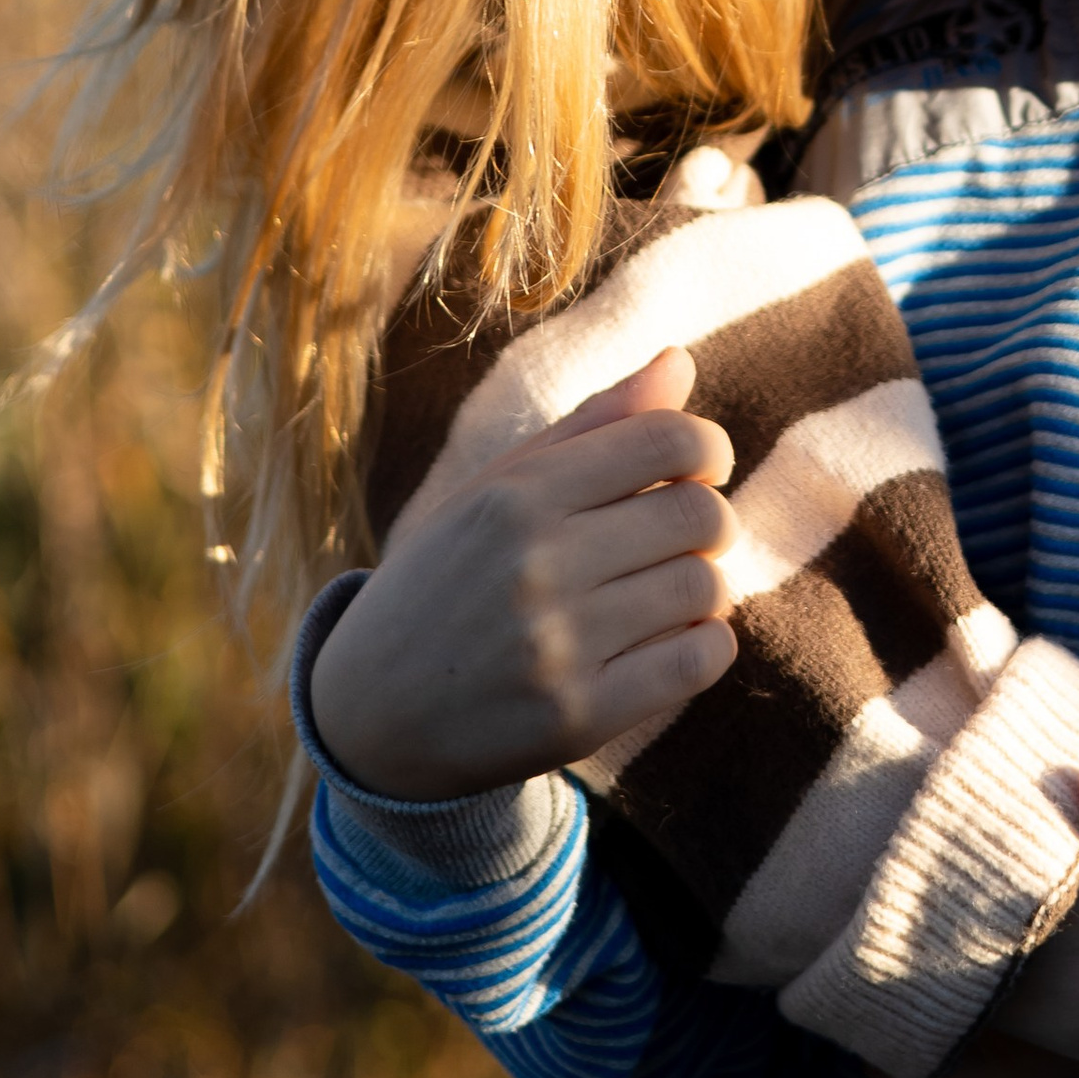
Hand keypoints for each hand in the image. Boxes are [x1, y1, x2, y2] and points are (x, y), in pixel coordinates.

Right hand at [307, 349, 736, 799]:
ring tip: (665, 594)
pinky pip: (698, 661)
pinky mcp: (577, 717)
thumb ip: (592, 424)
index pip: (668, 440)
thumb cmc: (445, 583)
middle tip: (681, 539)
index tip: (698, 471)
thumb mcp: (495, 490)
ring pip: (705, 589)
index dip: (706, 450)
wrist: (370, 717)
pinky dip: (707, 646)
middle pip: (699, 516)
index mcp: (515, 496)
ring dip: (704, 588)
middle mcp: (535, 564)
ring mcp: (556, 645)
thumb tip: (679, 360)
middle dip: (709, 522)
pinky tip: (672, 643)